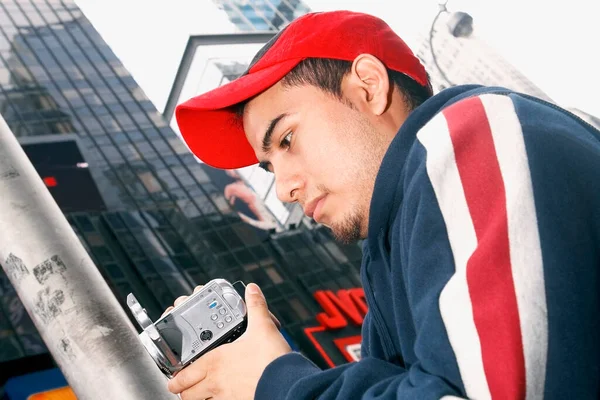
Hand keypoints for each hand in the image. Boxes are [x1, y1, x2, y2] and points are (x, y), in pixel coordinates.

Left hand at [167, 283, 291, 398]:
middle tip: (184, 388)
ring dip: (198, 399)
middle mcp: (215, 382)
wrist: (286, 383)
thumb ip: (255, 306)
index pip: (184, 376)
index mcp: (215, 361)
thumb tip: (252, 290)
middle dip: (183, 391)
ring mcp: (225, 397)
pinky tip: (223, 398)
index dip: (175, 379)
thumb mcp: (263, 327)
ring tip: (200, 394)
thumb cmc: (271, 359)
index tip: (174, 379)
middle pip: (187, 394)